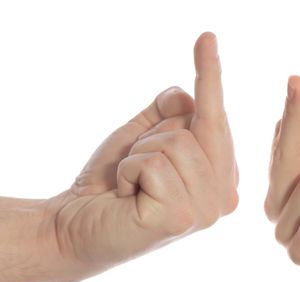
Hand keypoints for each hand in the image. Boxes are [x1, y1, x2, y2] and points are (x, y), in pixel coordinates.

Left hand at [38, 32, 237, 281]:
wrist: (75, 225)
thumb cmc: (112, 182)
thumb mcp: (142, 135)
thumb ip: (168, 112)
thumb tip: (187, 94)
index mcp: (221, 178)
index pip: (219, 118)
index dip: (209, 76)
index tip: (206, 37)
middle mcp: (224, 197)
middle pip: (199, 126)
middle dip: (155, 134)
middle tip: (137, 167)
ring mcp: (206, 212)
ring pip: (175, 143)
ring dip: (139, 155)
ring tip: (133, 185)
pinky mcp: (180, 218)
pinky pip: (153, 163)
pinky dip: (128, 171)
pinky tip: (128, 197)